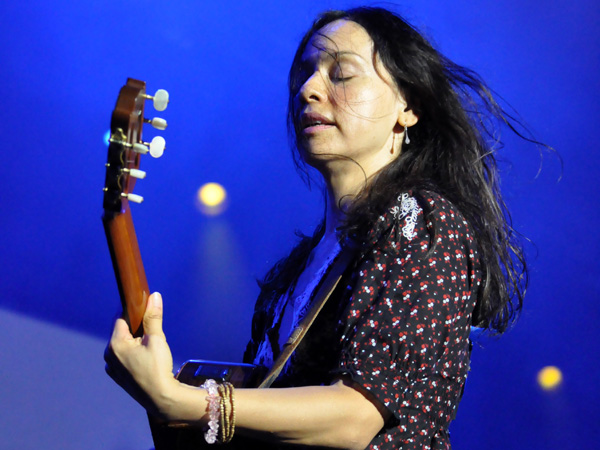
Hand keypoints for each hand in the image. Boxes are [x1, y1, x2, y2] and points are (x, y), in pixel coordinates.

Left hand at [104, 292, 178, 418]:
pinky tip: (145, 360)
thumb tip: (154, 296)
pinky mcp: (117, 377)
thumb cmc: (158, 367)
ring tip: (150, 348)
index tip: (145, 310)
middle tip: (152, 332)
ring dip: (134, 342)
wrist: (161, 398)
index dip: (134, 312)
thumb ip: (153, 317)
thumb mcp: (157, 339)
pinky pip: (123, 358)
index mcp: (115, 344)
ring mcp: (112, 368)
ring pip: (122, 345)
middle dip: (136, 328)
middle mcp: (108, 355)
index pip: (121, 318)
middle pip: (121, 332)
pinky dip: (132, 354)